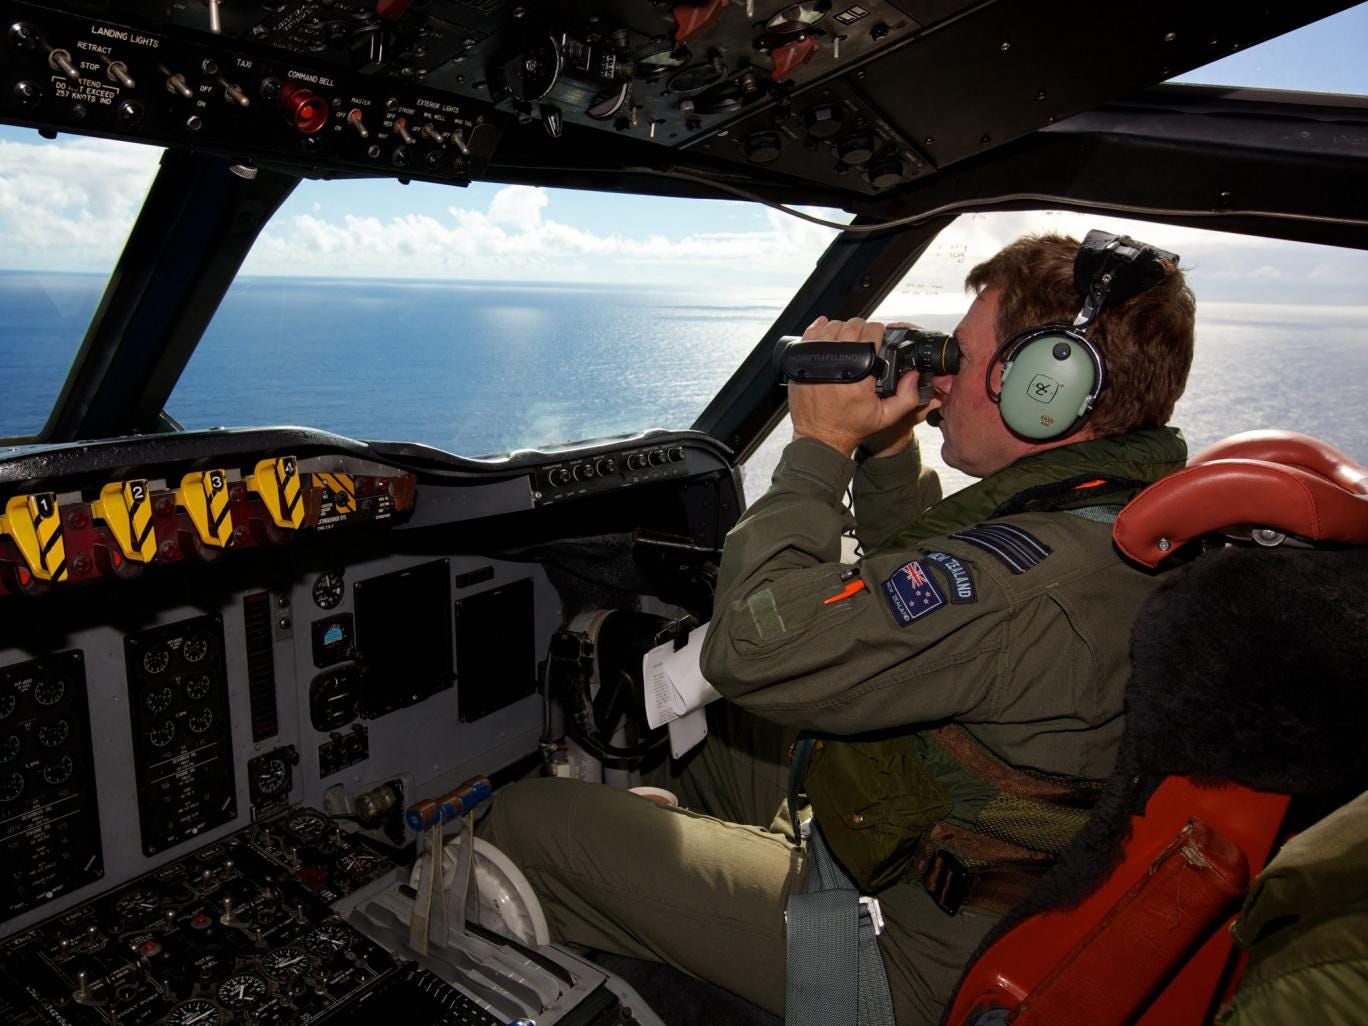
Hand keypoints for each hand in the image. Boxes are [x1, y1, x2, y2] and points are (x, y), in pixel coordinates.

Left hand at [788, 317, 935, 456]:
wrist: (820, 438)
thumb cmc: (850, 427)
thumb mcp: (885, 417)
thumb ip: (907, 397)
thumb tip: (913, 374)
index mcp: (859, 376)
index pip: (872, 334)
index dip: (878, 331)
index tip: (879, 338)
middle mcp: (836, 365)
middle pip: (852, 326)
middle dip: (862, 329)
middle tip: (864, 339)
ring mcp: (816, 362)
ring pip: (832, 327)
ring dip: (842, 328)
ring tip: (847, 340)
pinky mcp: (802, 363)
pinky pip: (810, 333)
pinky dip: (819, 328)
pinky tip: (827, 331)